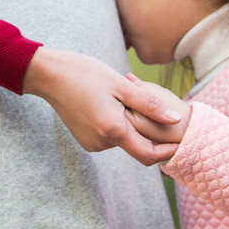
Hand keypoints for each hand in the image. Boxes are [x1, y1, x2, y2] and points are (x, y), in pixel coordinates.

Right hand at [23, 47, 183, 165]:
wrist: (49, 75)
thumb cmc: (86, 74)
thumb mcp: (122, 86)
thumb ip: (150, 105)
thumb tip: (176, 120)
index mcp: (112, 130)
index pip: (148, 154)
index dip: (166, 151)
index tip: (179, 141)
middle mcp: (101, 143)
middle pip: (136, 145)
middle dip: (147, 130)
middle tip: (149, 103)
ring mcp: (91, 143)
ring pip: (123, 139)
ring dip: (131, 125)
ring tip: (125, 98)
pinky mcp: (85, 139)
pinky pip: (110, 136)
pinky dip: (117, 124)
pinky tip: (111, 103)